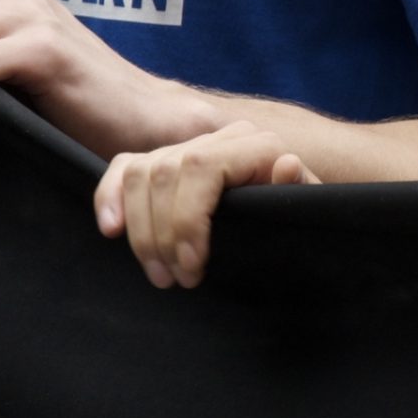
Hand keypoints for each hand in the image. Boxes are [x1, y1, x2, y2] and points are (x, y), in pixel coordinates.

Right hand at [95, 123, 317, 289]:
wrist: (292, 215)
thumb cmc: (297, 219)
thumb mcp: (307, 211)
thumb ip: (297, 191)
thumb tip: (285, 165)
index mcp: (258, 145)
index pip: (201, 168)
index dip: (186, 220)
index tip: (191, 268)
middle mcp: (223, 137)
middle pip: (165, 172)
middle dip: (161, 235)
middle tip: (175, 280)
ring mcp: (191, 146)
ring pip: (141, 172)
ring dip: (140, 230)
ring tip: (158, 273)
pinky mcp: (166, 161)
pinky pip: (125, 167)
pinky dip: (110, 196)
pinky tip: (111, 230)